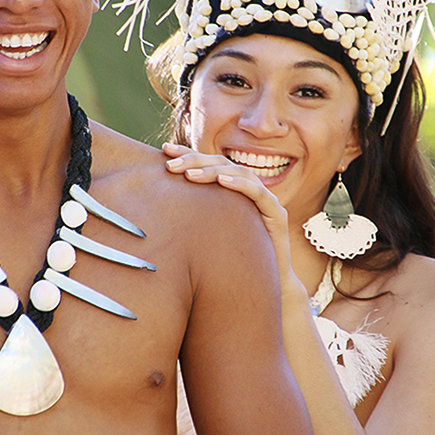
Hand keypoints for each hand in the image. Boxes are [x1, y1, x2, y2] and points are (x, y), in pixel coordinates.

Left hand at [163, 142, 290, 263]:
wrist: (264, 282)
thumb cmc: (232, 259)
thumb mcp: (206, 232)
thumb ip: (191, 215)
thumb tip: (157, 205)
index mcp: (232, 190)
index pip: (209, 164)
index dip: (188, 154)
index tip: (164, 151)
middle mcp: (248, 189)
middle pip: (222, 163)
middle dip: (195, 160)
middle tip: (170, 165)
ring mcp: (265, 199)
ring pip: (239, 172)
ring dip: (213, 171)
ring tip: (190, 175)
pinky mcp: (277, 213)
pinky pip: (258, 192)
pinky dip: (240, 184)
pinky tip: (222, 181)